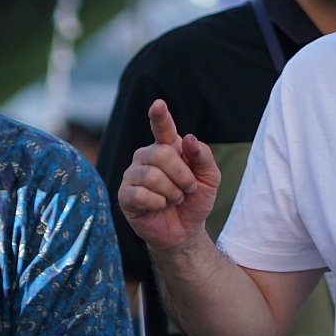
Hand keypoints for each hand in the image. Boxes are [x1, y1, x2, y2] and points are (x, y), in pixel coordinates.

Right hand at [116, 100, 221, 251]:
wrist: (185, 231)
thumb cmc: (194, 200)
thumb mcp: (210, 177)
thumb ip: (203, 156)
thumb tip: (188, 139)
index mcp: (166, 148)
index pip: (162, 128)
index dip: (159, 116)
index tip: (158, 105)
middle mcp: (146, 157)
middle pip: (162, 154)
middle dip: (182, 175)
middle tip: (188, 188)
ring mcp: (133, 175)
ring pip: (152, 176)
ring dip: (172, 192)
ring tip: (174, 199)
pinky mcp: (125, 195)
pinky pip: (141, 194)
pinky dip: (158, 203)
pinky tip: (160, 207)